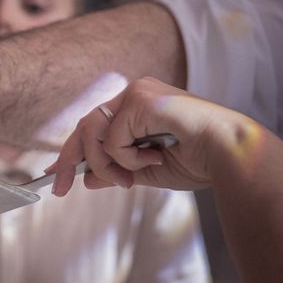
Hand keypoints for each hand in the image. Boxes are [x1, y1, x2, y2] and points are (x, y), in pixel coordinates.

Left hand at [50, 77, 246, 195]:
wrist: (228, 155)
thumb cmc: (197, 161)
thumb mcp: (145, 172)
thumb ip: (116, 171)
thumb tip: (87, 180)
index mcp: (136, 109)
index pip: (92, 127)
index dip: (70, 151)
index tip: (54, 174)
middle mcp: (133, 95)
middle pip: (84, 127)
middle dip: (70, 161)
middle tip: (61, 189)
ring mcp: (136, 93)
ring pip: (93, 133)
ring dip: (106, 164)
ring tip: (130, 178)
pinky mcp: (141, 98)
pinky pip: (112, 138)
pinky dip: (127, 158)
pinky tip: (153, 158)